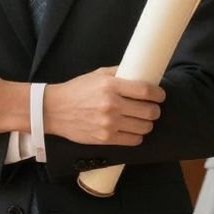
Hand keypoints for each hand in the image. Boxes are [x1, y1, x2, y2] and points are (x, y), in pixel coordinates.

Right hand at [41, 66, 164, 145]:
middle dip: (154, 110)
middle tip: (152, 108)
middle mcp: (112, 105)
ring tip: (142, 120)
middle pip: (149, 111)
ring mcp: (109, 124)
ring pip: (144, 127)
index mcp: (110, 86)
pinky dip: (137, 135)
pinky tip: (132, 130)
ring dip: (147, 123)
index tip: (160, 95)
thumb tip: (140, 73)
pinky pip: (133, 140)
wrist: (54, 110)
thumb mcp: (97, 74)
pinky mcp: (105, 138)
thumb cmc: (77, 90)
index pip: (145, 91)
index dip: (158, 94)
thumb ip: (119, 73)